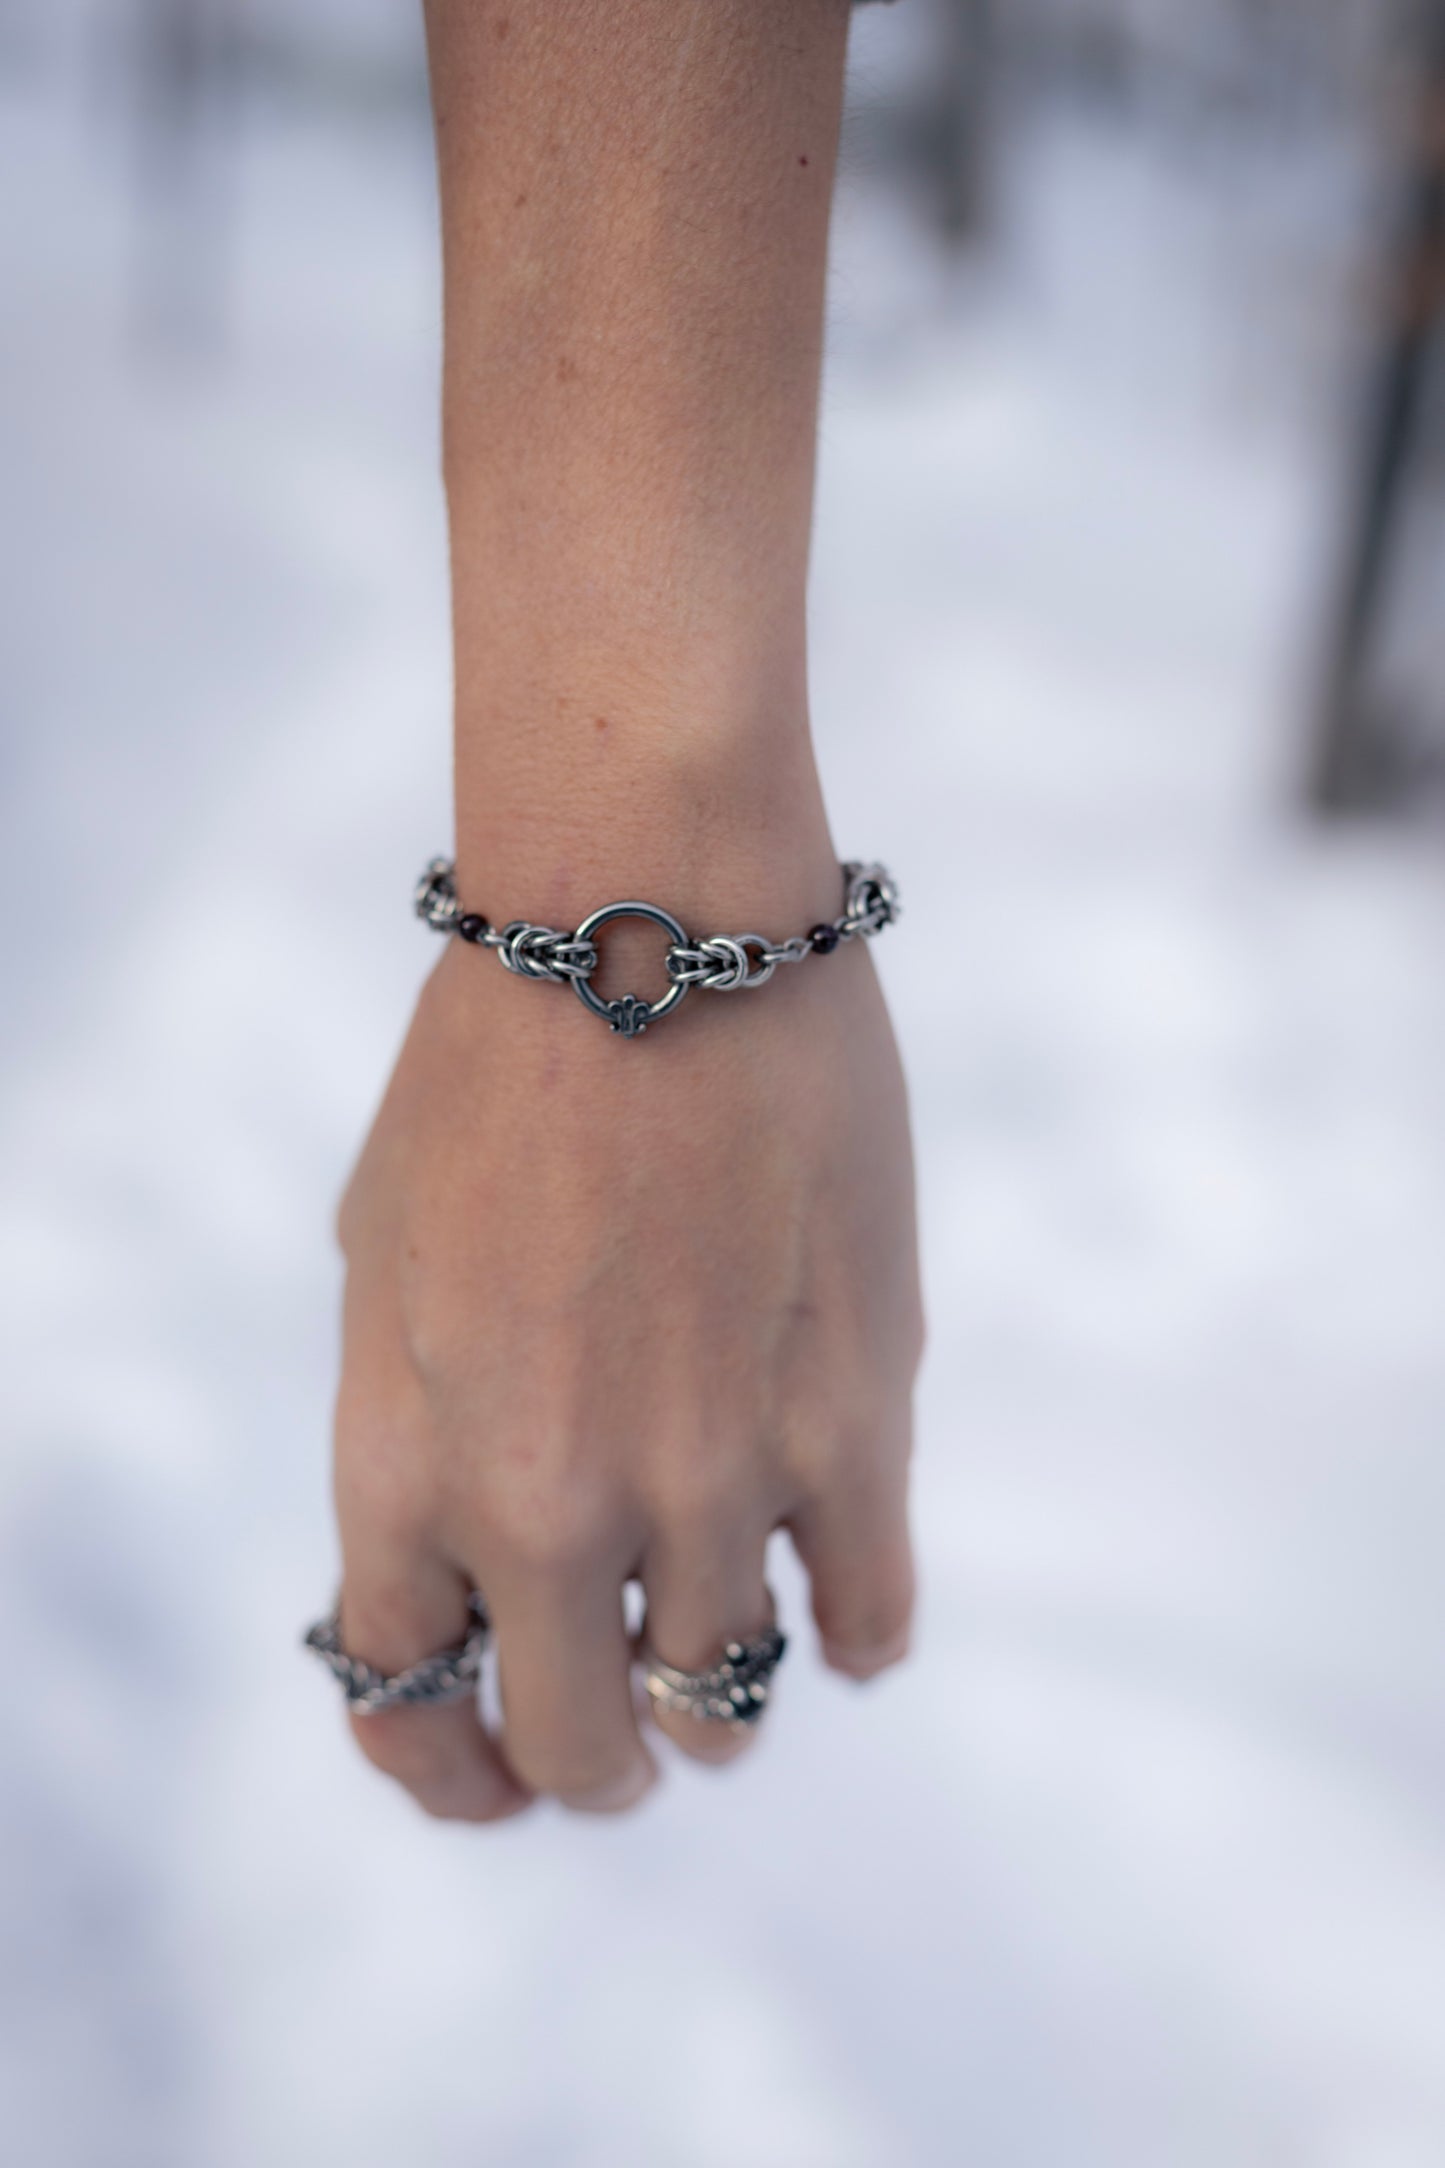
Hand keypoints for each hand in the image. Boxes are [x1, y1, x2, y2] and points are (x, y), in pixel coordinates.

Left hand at [331, 868, 922, 1819]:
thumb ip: (410, 1426)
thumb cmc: (497, 1064)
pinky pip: (865, 1622)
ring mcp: (708, 1474)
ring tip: (721, 1656)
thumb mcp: (380, 1256)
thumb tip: (479, 1548)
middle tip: (618, 1744)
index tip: (487, 1763)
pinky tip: (836, 1606)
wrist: (651, 920)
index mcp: (405, 1455)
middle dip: (589, 1765)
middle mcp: (547, 1498)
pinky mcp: (851, 1423)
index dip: (443, 1764)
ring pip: (721, 1703)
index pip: (404, 1698)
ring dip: (715, 1704)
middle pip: (574, 1747)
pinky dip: (848, 1637)